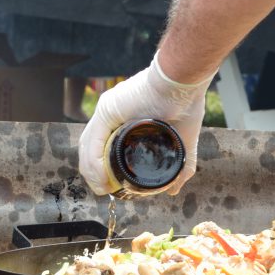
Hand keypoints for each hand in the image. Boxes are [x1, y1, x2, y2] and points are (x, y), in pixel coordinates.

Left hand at [78, 53, 212, 195]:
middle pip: (91, 147)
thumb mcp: (182, 143)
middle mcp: (111, 113)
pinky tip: (101, 178)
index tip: (112, 186)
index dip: (103, 168)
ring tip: (103, 188)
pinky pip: (94, 141)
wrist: (185, 83)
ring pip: (88, 146)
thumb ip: (181, 167)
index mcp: (124, 119)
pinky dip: (94, 163)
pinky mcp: (107, 110)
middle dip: (93, 172)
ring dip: (91, 172)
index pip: (102, 146)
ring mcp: (107, 110)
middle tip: (105, 190)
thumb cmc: (186, 104)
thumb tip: (174, 191)